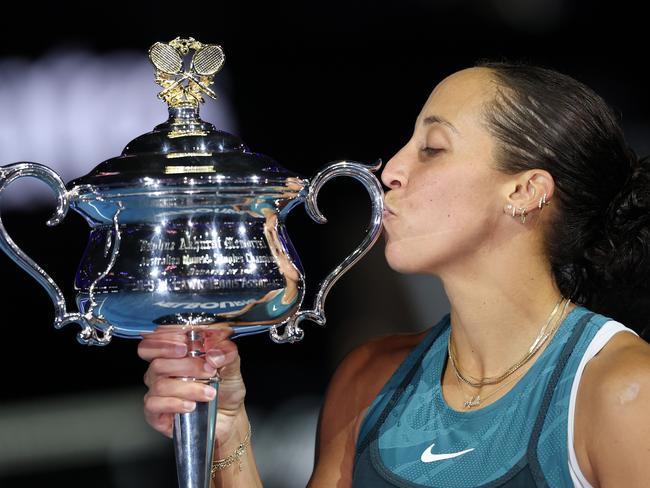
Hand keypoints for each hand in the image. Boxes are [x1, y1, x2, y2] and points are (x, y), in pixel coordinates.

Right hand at [138, 327, 245, 442]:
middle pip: (157, 363)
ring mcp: (156, 392)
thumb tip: (214, 353)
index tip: (185, 344)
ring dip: (188, 388)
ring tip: (209, 392)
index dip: (164, 341)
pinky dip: (175, 404)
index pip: (153, 341)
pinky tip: (191, 405)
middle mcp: (161, 371)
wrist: (229, 415)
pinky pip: (154, 405)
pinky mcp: (155, 413)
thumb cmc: (225, 387)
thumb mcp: (232, 365)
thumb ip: (226, 353)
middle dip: (184, 365)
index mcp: (173, 354)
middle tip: (207, 369)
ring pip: (160, 385)